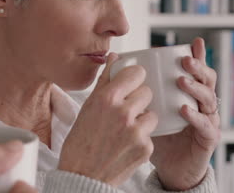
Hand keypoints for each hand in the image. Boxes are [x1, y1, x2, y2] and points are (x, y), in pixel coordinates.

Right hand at [58, 53, 157, 186]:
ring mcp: (136, 132)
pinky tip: (126, 146)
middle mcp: (123, 113)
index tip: (133, 82)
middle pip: (147, 92)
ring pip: (152, 114)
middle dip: (139, 99)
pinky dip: (142, 139)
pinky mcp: (145, 148)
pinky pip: (150, 135)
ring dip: (143, 120)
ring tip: (126, 130)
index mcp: (106, 99)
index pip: (137, 73)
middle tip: (126, 110)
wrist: (81, 176)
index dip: (135, 77)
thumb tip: (115, 56)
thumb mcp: (88, 107)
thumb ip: (104, 80)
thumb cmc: (81, 141)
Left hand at [150, 38, 219, 190]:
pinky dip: (195, 116)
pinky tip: (184, 109)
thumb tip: (117, 62)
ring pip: (208, 99)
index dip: (199, 56)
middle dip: (198, 68)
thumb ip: (137, 87)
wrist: (169, 169)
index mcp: (190, 94)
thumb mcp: (147, 108)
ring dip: (196, 88)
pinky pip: (206, 125)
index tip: (194, 42)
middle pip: (208, 80)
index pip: (197, 71)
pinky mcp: (209, 138)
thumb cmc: (158, 135)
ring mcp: (208, 120)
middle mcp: (202, 104)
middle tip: (185, 60)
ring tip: (181, 80)